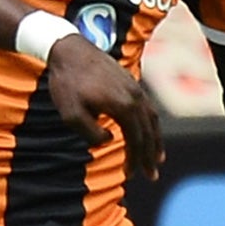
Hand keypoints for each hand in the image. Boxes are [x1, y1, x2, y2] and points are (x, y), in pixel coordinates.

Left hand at [42, 36, 163, 178]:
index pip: (136, 140)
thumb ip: (91, 134)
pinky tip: (148, 131)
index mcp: (123, 106)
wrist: (68, 49)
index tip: (130, 175)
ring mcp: (135, 88)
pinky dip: (151, 123)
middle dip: (149, 156)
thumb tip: (109, 140)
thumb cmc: (67, 83)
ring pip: (152, 119)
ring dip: (155, 141)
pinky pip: (147, 107)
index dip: (134, 159)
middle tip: (151, 176)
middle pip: (147, 132)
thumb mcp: (71, 115)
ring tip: (158, 158)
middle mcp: (135, 97)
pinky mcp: (130, 82)